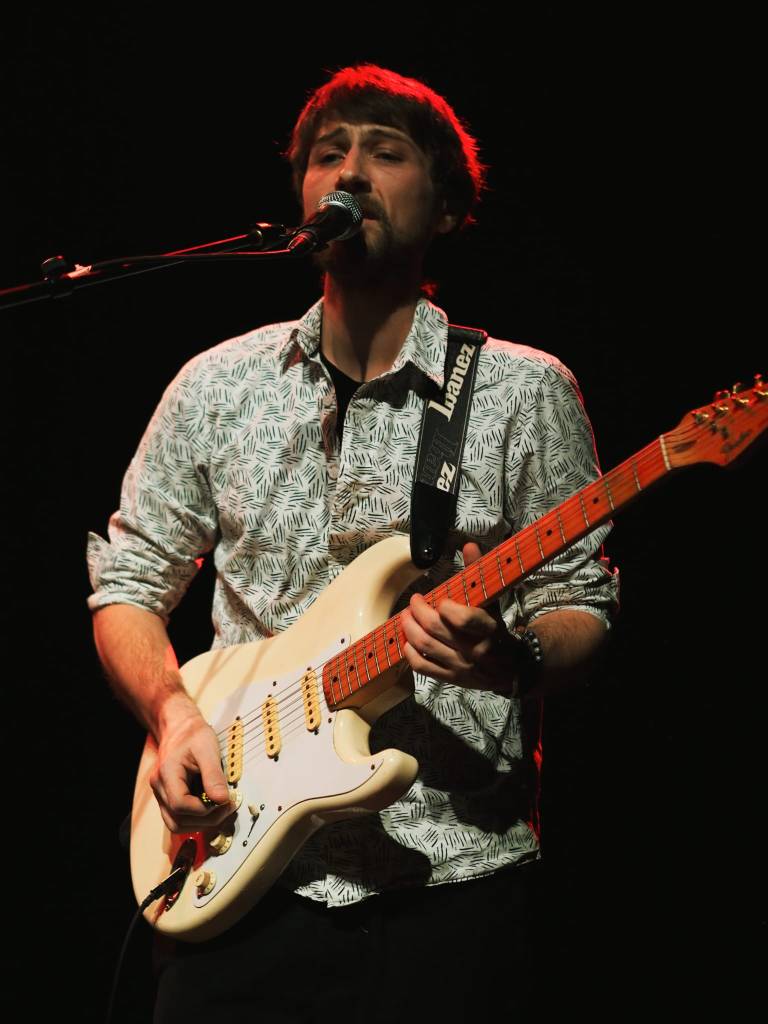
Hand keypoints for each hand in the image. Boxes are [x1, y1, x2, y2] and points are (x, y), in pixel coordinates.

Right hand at [150, 694, 233, 832]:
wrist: (180, 728)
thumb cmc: (193, 735)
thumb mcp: (207, 749)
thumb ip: (214, 775)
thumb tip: (223, 800)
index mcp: (166, 774)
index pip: (180, 805)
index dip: (204, 809)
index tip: (225, 801)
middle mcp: (159, 788)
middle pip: (177, 820)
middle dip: (205, 820)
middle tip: (227, 808)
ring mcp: (161, 794)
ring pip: (176, 823)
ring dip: (200, 823)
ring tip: (220, 810)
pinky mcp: (168, 797)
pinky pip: (178, 817)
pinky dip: (195, 818)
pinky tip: (211, 808)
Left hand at [401, 542, 520, 692]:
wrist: (511, 668)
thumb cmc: (497, 630)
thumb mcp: (493, 602)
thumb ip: (479, 573)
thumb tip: (469, 546)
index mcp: (489, 629)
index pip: (463, 619)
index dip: (446, 607)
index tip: (440, 599)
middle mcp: (475, 650)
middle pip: (436, 629)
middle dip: (418, 611)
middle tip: (413, 602)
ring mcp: (461, 666)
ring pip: (426, 645)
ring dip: (409, 628)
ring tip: (405, 616)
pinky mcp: (451, 679)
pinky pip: (422, 666)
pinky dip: (410, 652)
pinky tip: (407, 640)